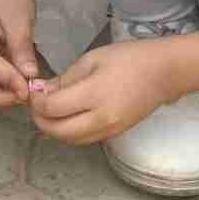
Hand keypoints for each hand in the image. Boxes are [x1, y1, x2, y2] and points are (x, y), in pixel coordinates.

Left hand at [29, 37, 183, 145]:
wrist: (165, 73)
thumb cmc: (129, 59)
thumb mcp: (91, 60)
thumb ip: (65, 79)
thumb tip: (42, 92)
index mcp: (94, 95)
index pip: (52, 108)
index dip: (36, 102)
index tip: (33, 91)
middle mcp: (101, 119)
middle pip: (58, 131)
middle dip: (40, 120)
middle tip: (36, 104)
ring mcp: (110, 130)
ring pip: (70, 140)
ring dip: (54, 129)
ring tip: (50, 110)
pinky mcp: (115, 134)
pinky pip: (84, 139)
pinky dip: (70, 132)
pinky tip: (67, 116)